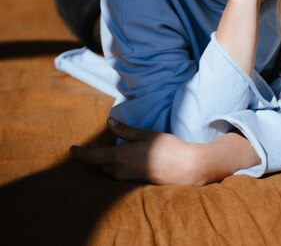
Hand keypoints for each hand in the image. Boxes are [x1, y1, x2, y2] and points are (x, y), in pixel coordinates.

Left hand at [70, 117, 199, 185]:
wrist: (185, 168)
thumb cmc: (166, 147)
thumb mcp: (144, 134)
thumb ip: (125, 130)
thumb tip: (109, 122)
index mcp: (120, 158)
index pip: (92, 157)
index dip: (80, 153)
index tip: (71, 149)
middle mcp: (120, 171)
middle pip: (99, 164)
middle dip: (94, 154)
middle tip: (92, 144)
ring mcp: (128, 178)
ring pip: (109, 169)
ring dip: (104, 159)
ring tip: (105, 148)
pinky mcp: (136, 181)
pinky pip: (118, 173)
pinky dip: (114, 163)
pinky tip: (120, 156)